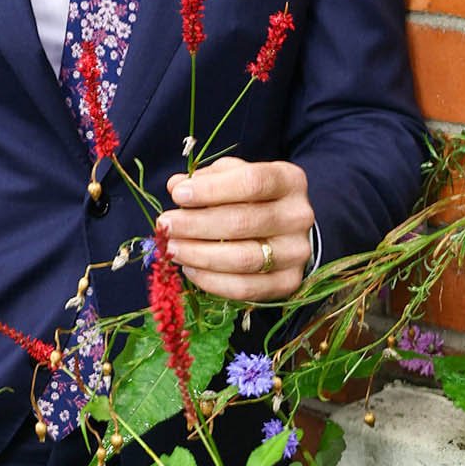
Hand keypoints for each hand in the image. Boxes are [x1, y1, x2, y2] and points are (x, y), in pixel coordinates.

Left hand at [157, 158, 314, 301]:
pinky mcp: (288, 282)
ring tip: (172, 248)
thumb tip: (176, 186)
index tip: (178, 195)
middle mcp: (299, 216)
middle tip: (165, 225)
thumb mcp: (234, 177)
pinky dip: (212, 281)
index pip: (252, 182)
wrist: (286, 232)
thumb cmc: (253, 199)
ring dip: (199, 255)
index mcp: (289, 181)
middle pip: (243, 222)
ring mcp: (297, 253)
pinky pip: (245, 288)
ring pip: (243, 258)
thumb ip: (208, 179)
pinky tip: (190, 269)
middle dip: (196, 225)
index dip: (211, 190)